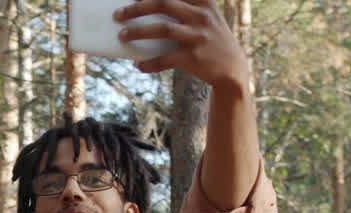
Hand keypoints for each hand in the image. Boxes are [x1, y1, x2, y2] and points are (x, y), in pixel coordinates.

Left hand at [115, 0, 249, 90]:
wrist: (232, 68)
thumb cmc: (209, 40)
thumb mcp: (205, 18)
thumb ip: (184, 10)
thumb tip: (145, 9)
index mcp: (203, 3)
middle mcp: (202, 16)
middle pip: (165, 4)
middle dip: (138, 8)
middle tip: (118, 14)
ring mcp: (199, 36)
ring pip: (163, 29)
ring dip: (139, 32)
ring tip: (122, 35)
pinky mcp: (195, 57)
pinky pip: (166, 59)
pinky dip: (150, 62)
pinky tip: (138, 65)